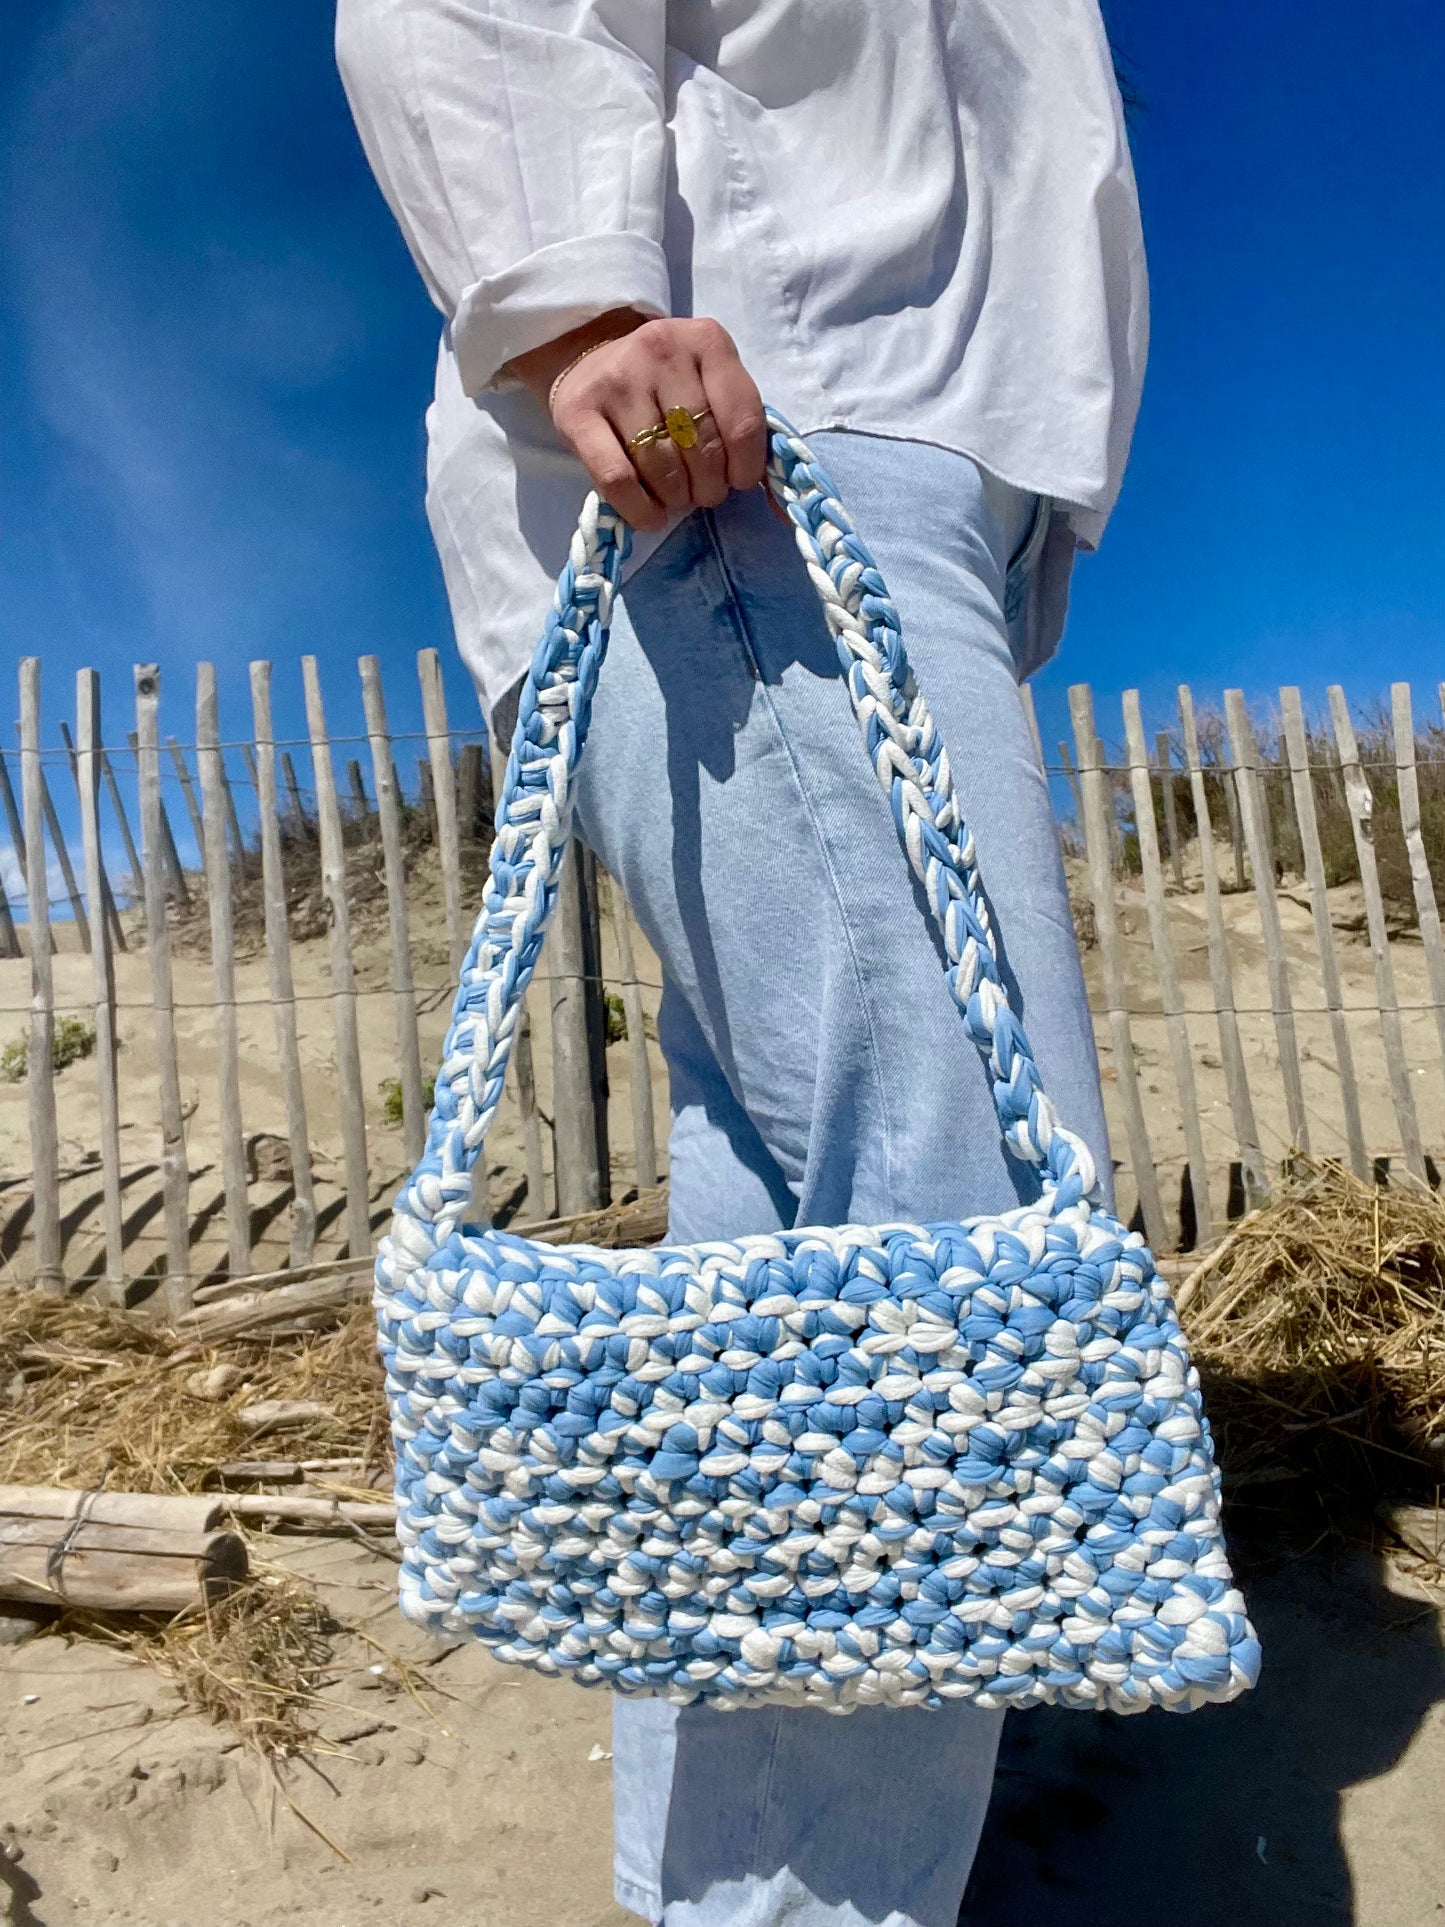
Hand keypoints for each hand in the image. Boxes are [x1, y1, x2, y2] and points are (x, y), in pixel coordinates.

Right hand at [505, 310, 768, 532]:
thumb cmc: (666, 385)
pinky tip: (651, 516)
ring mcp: (617, 379)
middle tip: (702, 492)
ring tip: (676, 497)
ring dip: (676, 498)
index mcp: (707, 341)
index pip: (742, 419)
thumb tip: (783, 507)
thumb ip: (743, 429)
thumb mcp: (711, 386)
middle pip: (701, 445)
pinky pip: (617, 479)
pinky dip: (640, 509)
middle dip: (709, 486)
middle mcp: (661, 350)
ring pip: (661, 465)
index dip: (746, 466)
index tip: (737, 481)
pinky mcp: (577, 412)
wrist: (590, 359)